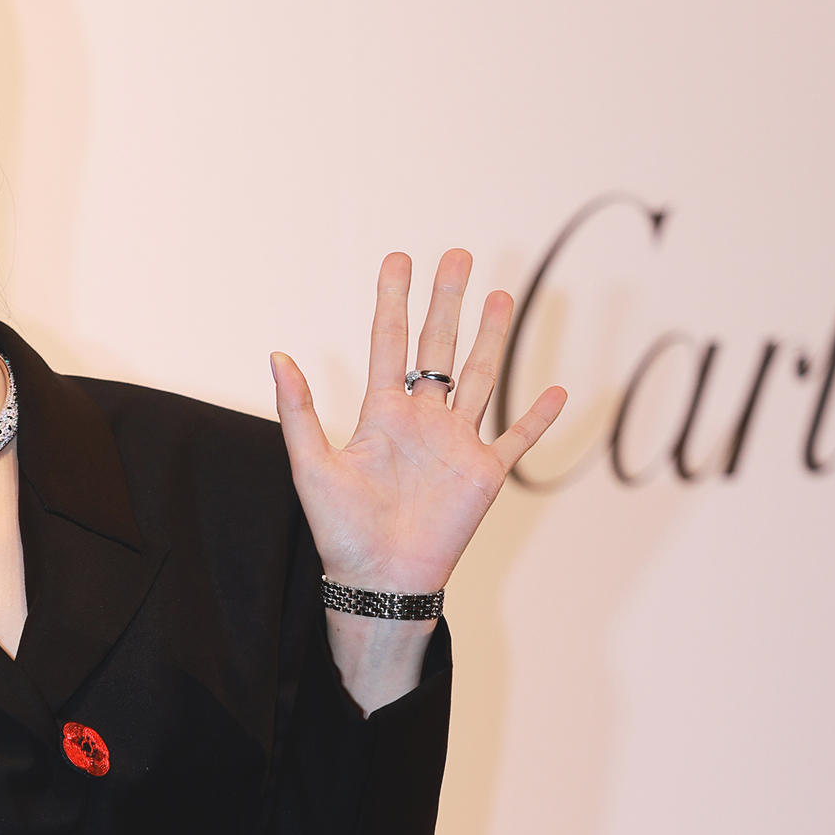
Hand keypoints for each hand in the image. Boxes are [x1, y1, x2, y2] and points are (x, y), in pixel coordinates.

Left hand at [269, 249, 566, 710]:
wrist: (379, 581)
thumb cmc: (341, 532)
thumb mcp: (312, 466)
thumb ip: (299, 412)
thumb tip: (277, 355)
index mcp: (382, 415)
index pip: (389, 344)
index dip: (393, 301)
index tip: (398, 258)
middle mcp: (422, 421)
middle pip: (439, 347)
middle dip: (447, 301)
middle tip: (457, 254)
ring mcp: (456, 444)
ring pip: (479, 377)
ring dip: (490, 337)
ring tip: (500, 293)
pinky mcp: (484, 473)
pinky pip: (517, 438)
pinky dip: (539, 417)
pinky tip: (558, 391)